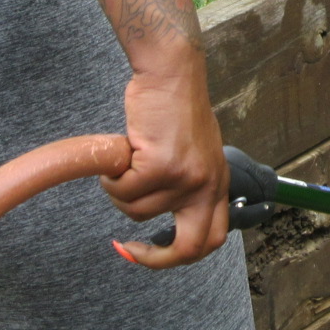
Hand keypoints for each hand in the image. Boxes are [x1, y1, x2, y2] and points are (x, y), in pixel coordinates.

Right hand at [104, 63, 230, 267]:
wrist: (171, 72)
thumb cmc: (175, 108)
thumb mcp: (196, 152)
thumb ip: (189, 184)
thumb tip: (171, 219)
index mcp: (218, 183)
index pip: (212, 238)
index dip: (179, 256)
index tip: (151, 251)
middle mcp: (208, 184)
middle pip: (190, 248)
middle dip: (154, 258)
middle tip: (128, 249)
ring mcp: (186, 177)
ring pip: (137, 211)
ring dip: (121, 191)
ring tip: (128, 160)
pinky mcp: (161, 165)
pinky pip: (122, 189)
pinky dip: (112, 176)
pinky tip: (122, 152)